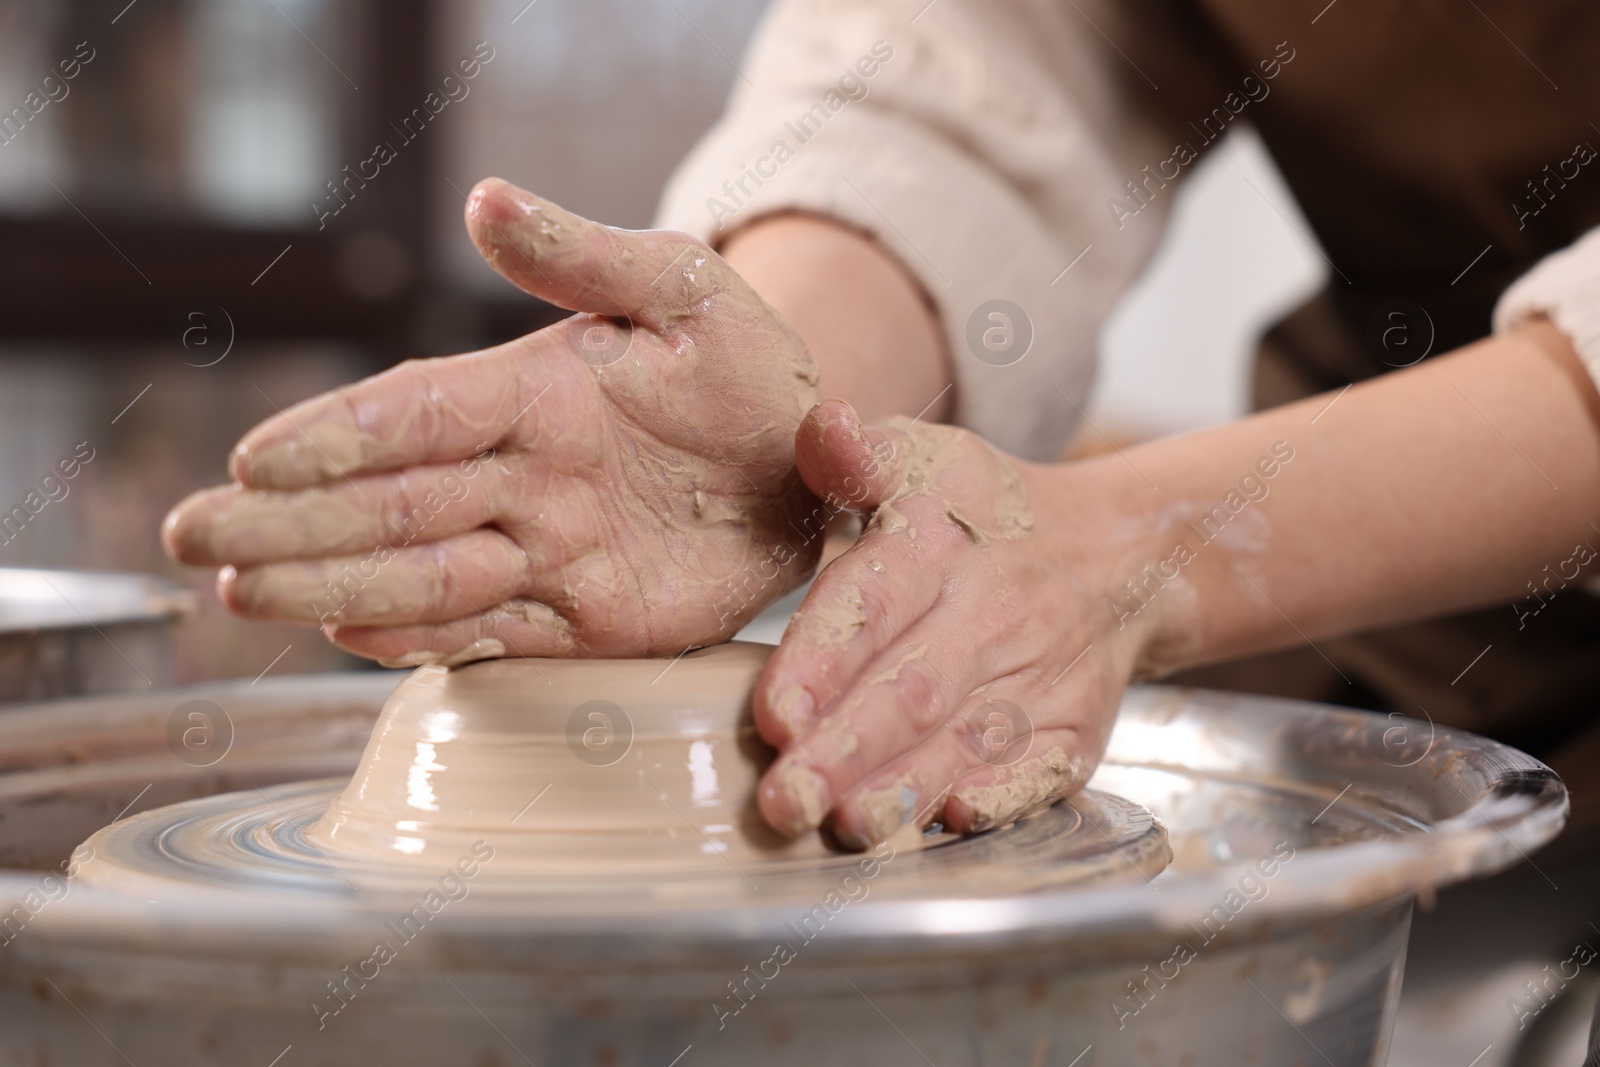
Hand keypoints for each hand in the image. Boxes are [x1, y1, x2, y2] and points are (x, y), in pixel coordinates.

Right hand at [163, 179, 822, 662]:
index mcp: (536, 389)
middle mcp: (522, 472)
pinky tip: (345, 635)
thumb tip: (484, 202)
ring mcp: (546, 549)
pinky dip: (419, 638)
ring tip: (240, 594)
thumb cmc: (755, 368)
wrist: (812, 468)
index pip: (419, 410)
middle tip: (190, 538)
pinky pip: (489, 630)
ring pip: (421, 571)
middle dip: (289, 519)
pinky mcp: (583, 618)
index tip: (256, 457)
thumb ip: (586, 255)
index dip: (338, 435)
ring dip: (329, 582)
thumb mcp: (686, 292)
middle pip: (389, 499)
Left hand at [752, 400, 1165, 843]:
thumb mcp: (923, 458)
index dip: (823, 661)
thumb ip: (856, 455)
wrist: (1115, 555)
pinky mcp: (1073, 731)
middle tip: (783, 801)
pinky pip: (1040, 772)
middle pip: (912, 691)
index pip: (874, 603)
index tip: (773, 712)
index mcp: (939, 545)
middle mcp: (992, 616)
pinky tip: (952, 823)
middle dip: (845, 752)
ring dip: (904, 790)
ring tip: (843, 828)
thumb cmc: (984, 512)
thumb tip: (822, 426)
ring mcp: (1038, 680)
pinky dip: (1001, 799)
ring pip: (965, 742)